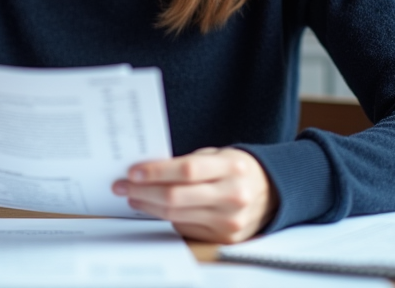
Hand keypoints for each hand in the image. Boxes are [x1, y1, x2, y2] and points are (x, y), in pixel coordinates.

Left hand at [111, 147, 277, 242]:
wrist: (272, 192)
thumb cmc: (237, 169)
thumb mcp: (219, 156)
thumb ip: (189, 163)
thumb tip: (147, 170)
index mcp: (232, 167)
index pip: (187, 170)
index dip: (156, 171)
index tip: (133, 171)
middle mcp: (233, 196)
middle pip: (177, 196)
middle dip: (144, 190)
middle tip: (122, 185)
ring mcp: (229, 221)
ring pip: (177, 215)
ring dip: (148, 205)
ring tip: (132, 195)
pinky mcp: (224, 238)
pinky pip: (185, 228)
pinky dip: (165, 217)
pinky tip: (153, 207)